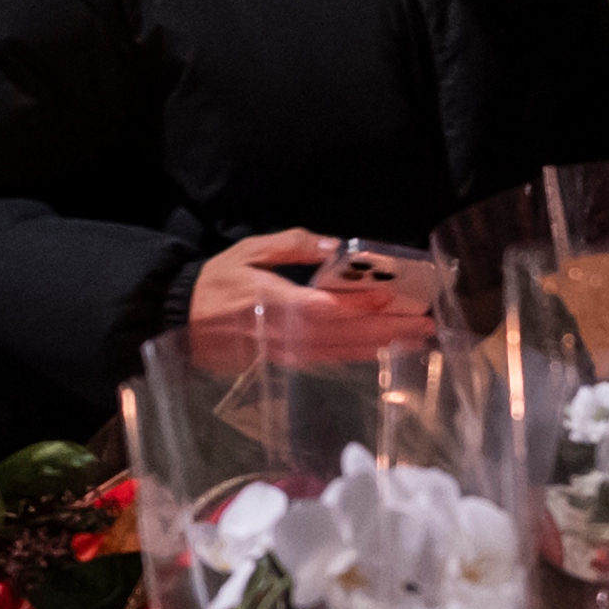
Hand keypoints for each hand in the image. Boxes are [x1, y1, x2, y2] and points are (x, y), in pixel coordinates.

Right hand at [188, 227, 436, 360]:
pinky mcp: (287, 363)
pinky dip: (359, 356)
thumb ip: (293, 245)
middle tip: (427, 325)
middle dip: (388, 330)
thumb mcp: (250, 250)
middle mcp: (286, 333)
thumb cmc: (217, 281)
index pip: (326, 307)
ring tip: (417, 340)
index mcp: (275, 302)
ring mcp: (288, 353)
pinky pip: (330, 360)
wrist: (181, 322)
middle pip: (344, 334)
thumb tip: (335, 247)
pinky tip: (384, 350)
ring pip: (342, 352)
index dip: (361, 305)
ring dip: (381, 346)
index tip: (394, 298)